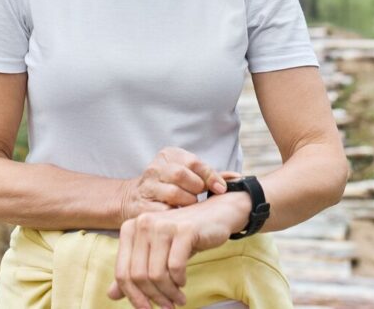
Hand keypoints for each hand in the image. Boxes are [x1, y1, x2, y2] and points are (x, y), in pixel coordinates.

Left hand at [106, 192, 252, 308]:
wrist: (215, 214)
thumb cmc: (182, 236)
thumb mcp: (155, 252)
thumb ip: (134, 270)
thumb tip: (111, 295)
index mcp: (130, 228)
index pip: (123, 272)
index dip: (133, 296)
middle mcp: (143, 223)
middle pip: (139, 275)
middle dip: (154, 297)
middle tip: (167, 307)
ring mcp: (163, 224)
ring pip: (156, 274)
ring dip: (168, 293)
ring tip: (178, 299)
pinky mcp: (184, 230)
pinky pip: (175, 267)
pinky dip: (179, 281)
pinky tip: (183, 283)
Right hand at [118, 146, 238, 221]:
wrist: (134, 198)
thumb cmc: (170, 186)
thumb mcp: (188, 174)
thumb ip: (210, 176)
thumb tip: (239, 178)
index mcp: (169, 155)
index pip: (194, 162)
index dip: (210, 176)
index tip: (221, 189)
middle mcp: (155, 167)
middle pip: (181, 175)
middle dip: (196, 189)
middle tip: (198, 197)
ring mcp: (146, 186)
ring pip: (174, 194)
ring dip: (187, 203)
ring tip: (189, 207)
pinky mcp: (141, 206)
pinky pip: (164, 212)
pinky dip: (176, 216)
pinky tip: (179, 218)